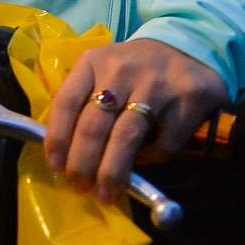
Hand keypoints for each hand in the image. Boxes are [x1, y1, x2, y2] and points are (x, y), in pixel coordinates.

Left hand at [42, 39, 226, 203]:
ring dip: (112, 172)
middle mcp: (120, 70)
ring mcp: (155, 84)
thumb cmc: (132, 70)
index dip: (57, 138)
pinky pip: (164, 142)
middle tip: (79, 187)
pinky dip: (152, 159)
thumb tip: (66, 153)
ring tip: (106, 195)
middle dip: (82, 163)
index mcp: (92, 62)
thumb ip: (84, 101)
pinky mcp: (188, 99)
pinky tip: (144, 162)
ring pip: (126, 137)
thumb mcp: (102, 71)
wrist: (187, 49)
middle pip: (94, 125)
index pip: (66, 102)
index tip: (56, 166)